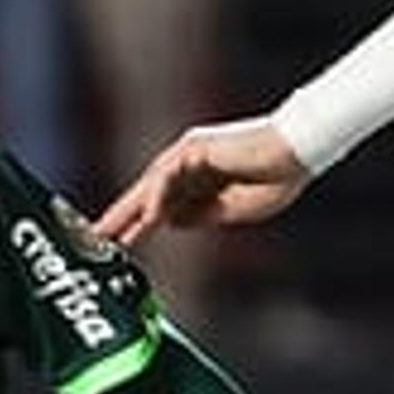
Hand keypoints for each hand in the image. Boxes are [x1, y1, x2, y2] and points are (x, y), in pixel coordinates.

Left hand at [96, 118, 314, 245]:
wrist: (298, 154)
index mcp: (198, 180)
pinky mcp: (195, 148)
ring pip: (150, 186)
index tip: (118, 246)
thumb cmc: (275, 178)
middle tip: (95, 238)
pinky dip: (156, 198)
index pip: (159, 206)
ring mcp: (189, 154)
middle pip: (145, 194)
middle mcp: (187, 164)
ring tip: (108, 235)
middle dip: (120, 218)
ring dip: (129, 212)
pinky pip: (168, 177)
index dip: (137, 225)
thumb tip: (170, 222)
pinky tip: (147, 218)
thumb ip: (200, 215)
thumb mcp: (231, 210)